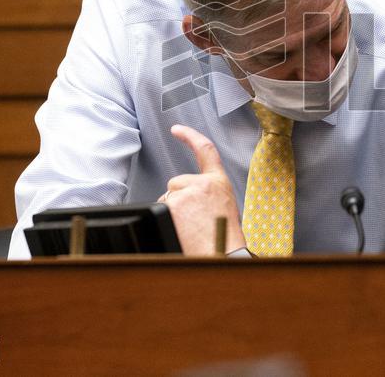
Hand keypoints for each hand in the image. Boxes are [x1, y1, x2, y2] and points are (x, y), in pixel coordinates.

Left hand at [160, 124, 244, 255]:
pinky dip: (167, 219)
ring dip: (173, 212)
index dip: (190, 136)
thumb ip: (206, 194)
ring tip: (190, 229)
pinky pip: (160, 209)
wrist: (222, 255)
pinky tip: (181, 229)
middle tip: (192, 221)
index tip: (178, 129)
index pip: (205, 150)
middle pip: (176, 183)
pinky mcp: (173, 204)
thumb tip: (186, 197)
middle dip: (178, 200)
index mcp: (219, 182)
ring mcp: (186, 192)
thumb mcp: (222, 207)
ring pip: (167, 198)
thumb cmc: (223, 238)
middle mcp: (202, 183)